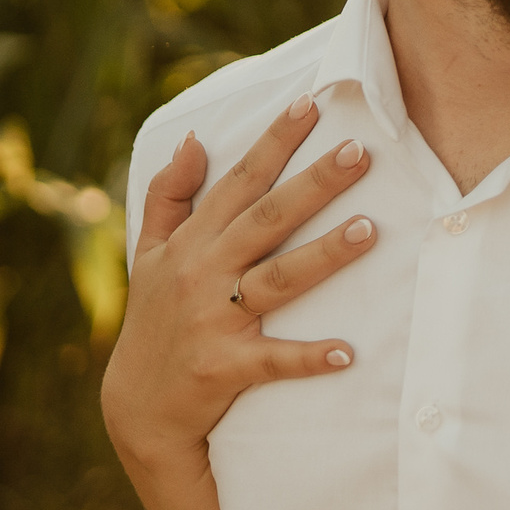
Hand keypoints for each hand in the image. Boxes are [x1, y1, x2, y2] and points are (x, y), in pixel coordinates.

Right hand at [102, 95, 376, 472]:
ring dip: (324, 255)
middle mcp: (203, 273)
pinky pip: (273, 360)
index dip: (274, 142)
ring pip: (279, 280)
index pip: (240, 181)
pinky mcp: (224, 367)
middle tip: (359, 153)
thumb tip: (193, 139)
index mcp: (192, 242)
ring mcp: (213, 320)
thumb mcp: (150, 254)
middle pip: (267, 219)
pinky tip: (347, 351)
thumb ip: (169, 196)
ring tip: (369, 229)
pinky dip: (308, 357)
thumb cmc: (155, 319)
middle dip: (314, 183)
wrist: (139, 405)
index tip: (312, 105)